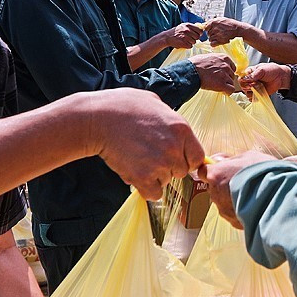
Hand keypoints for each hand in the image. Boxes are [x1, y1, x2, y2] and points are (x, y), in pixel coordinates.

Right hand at [75, 88, 204, 200]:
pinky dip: (146, 189)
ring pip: (166, 181)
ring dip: (155, 176)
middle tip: (151, 156)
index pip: (198, 157)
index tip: (176, 157)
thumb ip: (170, 119)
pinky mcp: (143, 177)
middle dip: (169, 167)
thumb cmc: (123, 106)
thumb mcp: (155, 102)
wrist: (98, 119)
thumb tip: (175, 129)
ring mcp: (159, 164)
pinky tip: (136, 175)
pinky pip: (153, 194)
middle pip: (182, 171)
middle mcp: (174, 148)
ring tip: (138, 160)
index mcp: (181, 129)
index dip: (186, 158)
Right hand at [159, 23, 202, 49]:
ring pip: (194, 42)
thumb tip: (201, 28)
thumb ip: (191, 27)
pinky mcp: (183, 43)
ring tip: (186, 40)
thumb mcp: (183, 26)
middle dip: (195, 38)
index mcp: (188, 25)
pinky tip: (184, 43)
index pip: (200, 30)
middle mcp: (187, 30)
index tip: (197, 34)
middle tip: (190, 38)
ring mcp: (185, 37)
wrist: (167, 37)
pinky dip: (188, 46)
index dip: (199, 33)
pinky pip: (190, 46)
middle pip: (198, 37)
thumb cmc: (176, 32)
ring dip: (191, 42)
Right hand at [191, 52, 237, 93]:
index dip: (228, 72)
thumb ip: (215, 61)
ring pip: (231, 83)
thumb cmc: (195, 64)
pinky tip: (222, 92)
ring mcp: (225, 75)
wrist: (190, 71)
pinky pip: (231, 90)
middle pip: (232, 75)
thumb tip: (215, 65)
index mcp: (224, 58)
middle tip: (218, 81)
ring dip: (225, 85)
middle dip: (226, 79)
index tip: (223, 75)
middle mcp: (226, 66)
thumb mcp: (208, 57)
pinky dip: (227, 92)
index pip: (232, 67)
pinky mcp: (222, 84)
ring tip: (216, 86)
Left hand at [199, 150, 275, 227]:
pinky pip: (234, 214)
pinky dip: (241, 209)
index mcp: (216, 175)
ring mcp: (224, 210)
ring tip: (252, 193)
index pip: (203, 172)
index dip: (213, 170)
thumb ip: (230, 159)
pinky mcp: (234, 222)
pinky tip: (255, 204)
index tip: (221, 169)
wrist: (277, 197)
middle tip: (241, 180)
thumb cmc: (263, 173)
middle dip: (224, 185)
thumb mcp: (248, 156)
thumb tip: (220, 160)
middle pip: (214, 188)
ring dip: (233, 198)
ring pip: (224, 202)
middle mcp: (216, 194)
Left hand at [205, 16, 249, 45]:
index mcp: (214, 22)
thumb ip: (213, 21)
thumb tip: (204, 24)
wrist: (239, 30)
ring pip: (210, 39)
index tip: (211, 31)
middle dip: (211, 35)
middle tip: (218, 34)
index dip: (208, 30)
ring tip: (220, 38)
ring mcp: (217, 35)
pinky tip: (218, 42)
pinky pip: (212, 44)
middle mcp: (215, 28)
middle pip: (208, 34)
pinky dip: (214, 44)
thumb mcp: (222, 19)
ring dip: (214, 39)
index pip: (205, 27)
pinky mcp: (220, 41)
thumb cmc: (231, 24)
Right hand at [240, 62, 290, 93]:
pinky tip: (260, 92)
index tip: (250, 80)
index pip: (241, 78)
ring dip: (253, 91)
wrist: (280, 77)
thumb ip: (254, 74)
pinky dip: (255, 97)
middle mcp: (249, 81)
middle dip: (248, 86)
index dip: (244, 80)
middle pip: (242, 86)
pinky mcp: (257, 94)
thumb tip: (245, 78)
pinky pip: (252, 98)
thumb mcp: (262, 69)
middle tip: (255, 83)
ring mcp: (253, 88)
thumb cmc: (272, 70)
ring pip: (246, 93)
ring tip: (260, 86)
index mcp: (249, 73)